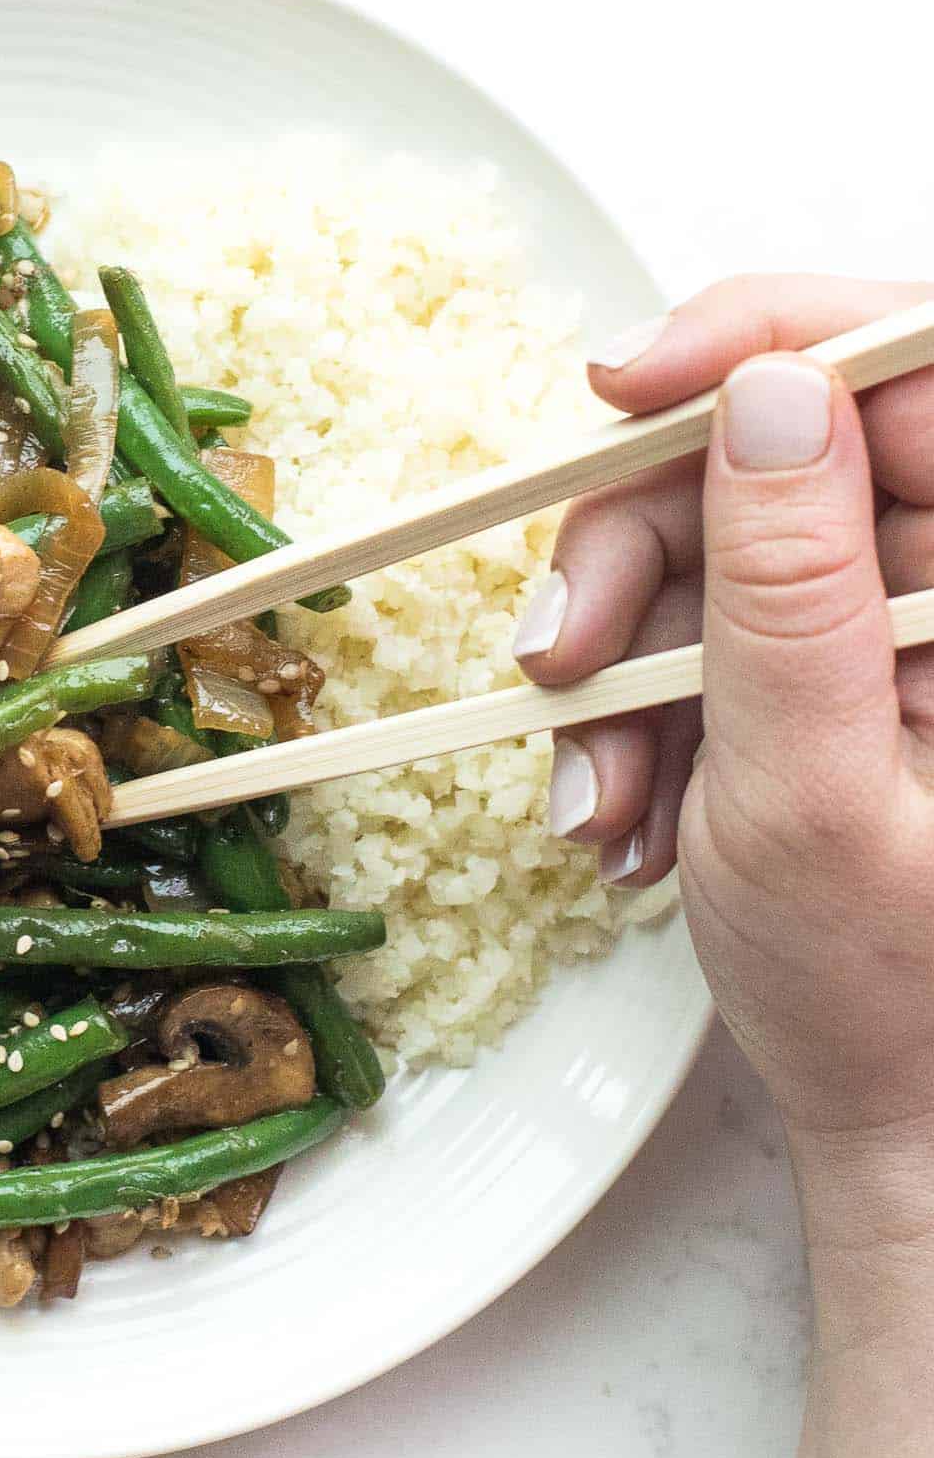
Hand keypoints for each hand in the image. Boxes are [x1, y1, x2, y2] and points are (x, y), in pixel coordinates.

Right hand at [513, 276, 933, 1203]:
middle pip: (780, 447)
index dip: (761, 341)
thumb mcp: (809, 790)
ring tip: (597, 797)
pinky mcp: (841, 654)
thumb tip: (768, 392)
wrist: (899, 1116)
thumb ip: (788, 585)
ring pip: (719, 537)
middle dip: (643, 553)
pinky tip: (630, 802)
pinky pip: (707, 615)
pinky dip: (640, 699)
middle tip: (559, 662)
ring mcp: (901, 615)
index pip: (910, 361)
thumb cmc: (888, 997)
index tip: (622, 388)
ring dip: (620, 659)